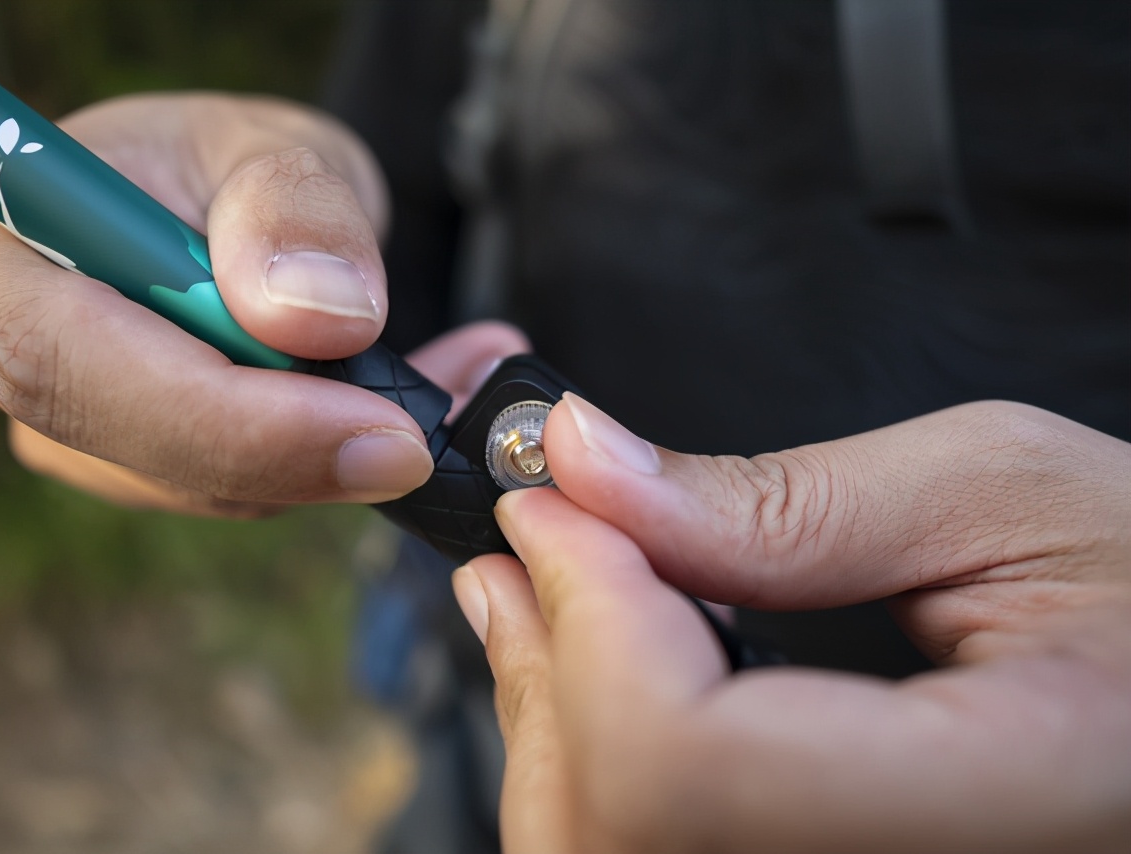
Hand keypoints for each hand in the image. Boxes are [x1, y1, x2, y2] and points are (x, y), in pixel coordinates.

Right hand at [0, 92, 527, 513]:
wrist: (233, 211)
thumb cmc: (238, 169)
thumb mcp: (281, 148)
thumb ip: (295, 210)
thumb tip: (311, 317)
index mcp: (4, 237)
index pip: (77, 363)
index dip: (226, 418)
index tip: (375, 431)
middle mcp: (3, 347)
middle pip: (133, 449)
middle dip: (296, 455)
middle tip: (427, 434)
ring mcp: (62, 422)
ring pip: (201, 485)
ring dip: (332, 455)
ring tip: (447, 378)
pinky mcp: (130, 466)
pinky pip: (237, 493)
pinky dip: (328, 463)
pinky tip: (398, 406)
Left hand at [457, 396, 1130, 852]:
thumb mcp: (995, 493)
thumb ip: (779, 501)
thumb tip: (591, 467)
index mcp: (1004, 803)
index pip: (687, 764)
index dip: (591, 624)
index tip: (555, 508)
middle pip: (620, 828)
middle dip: (542, 663)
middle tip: (533, 537)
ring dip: (547, 714)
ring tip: (546, 595)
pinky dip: (589, 767)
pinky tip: (589, 682)